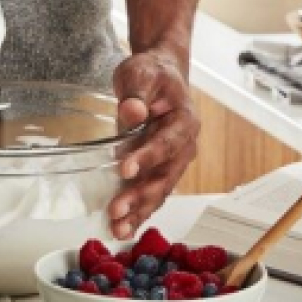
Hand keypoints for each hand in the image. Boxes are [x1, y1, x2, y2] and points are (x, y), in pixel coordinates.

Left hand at [107, 48, 199, 239]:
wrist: (161, 75)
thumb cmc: (152, 73)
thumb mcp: (141, 73)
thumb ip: (136, 94)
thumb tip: (133, 113)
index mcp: (184, 120)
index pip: (167, 142)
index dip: (147, 157)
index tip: (125, 168)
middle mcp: (184, 145)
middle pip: (165, 175)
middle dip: (141, 196)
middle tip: (117, 211)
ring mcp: (174, 160)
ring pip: (160, 190)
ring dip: (140, 211)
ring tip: (119, 228)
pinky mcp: (161, 169)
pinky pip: (153, 193)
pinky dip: (139, 211)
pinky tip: (124, 227)